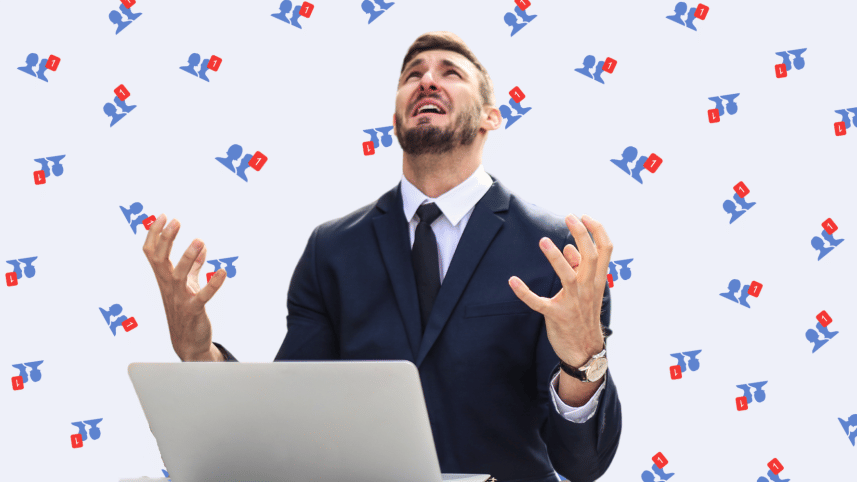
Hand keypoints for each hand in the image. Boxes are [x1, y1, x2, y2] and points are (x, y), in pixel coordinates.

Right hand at [142, 214, 226, 360]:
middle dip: (166, 240)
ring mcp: (180, 299)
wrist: (188, 342)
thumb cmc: (186, 310)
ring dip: (188, 257)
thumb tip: (202, 248)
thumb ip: (193, 266)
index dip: (155, 235)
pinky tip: (222, 273)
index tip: (162, 216)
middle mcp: (168, 287)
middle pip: (160, 260)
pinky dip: (212, 284)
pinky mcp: (194, 310)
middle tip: (175, 221)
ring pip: (178, 276)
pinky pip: (202, 296)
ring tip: (199, 240)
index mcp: (164, 278)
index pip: (152, 253)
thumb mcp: (188, 285)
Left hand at [509, 214, 611, 366]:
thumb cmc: (584, 316)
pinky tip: (513, 281)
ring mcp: (572, 303)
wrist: (585, 350)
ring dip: (555, 258)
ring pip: (567, 276)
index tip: (585, 216)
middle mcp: (587, 289)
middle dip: (581, 234)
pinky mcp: (556, 315)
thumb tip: (569, 248)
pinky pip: (539, 302)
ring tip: (543, 241)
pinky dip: (525, 292)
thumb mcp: (587, 292)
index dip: (597, 231)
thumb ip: (579, 269)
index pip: (605, 251)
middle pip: (590, 257)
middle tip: (569, 217)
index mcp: (597, 281)